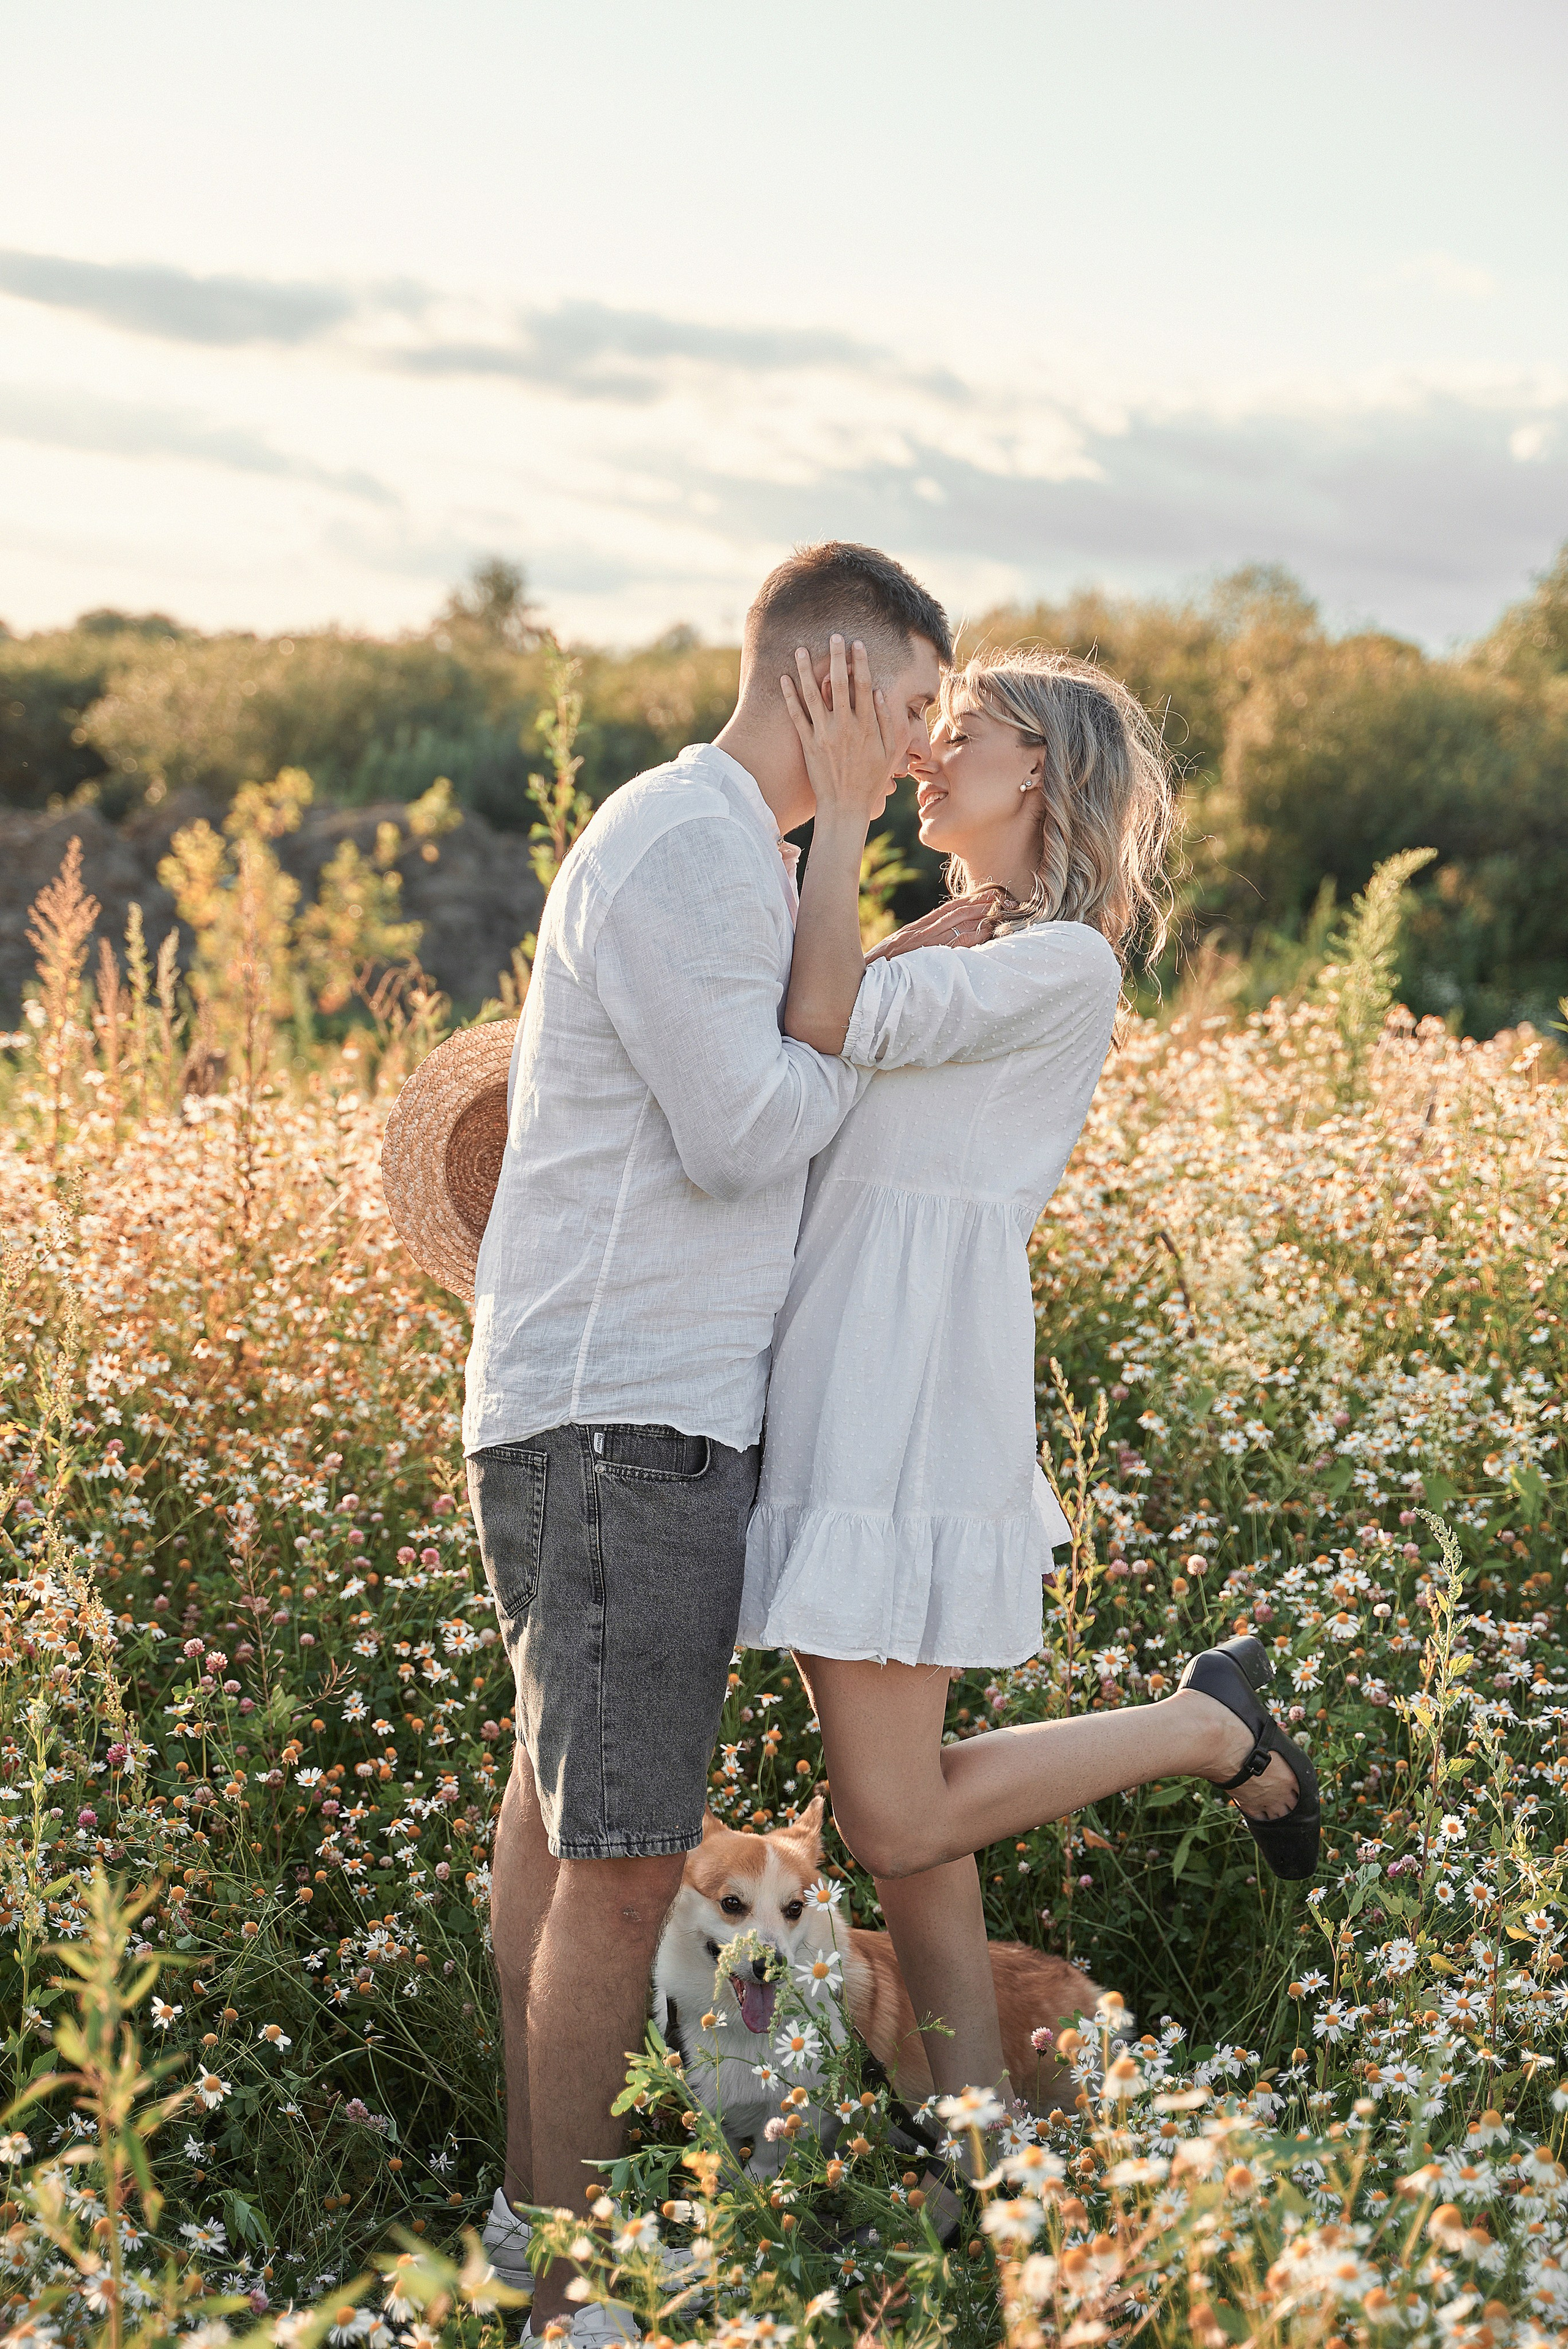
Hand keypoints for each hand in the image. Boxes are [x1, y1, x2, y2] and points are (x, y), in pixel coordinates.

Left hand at [780, 635, 900, 830]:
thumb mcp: (889, 753)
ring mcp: (824, 734)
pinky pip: (797, 715)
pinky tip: (784, 678)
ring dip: (806, 670)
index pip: (863, 686)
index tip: (857, 644)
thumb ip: (887, 723)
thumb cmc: (871, 781)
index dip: (860, 663)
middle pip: (839, 683)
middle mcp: (845, 726)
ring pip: (813, 695)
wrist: (845, 807)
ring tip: (800, 650)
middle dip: (836, 657)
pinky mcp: (808, 744)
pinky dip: (790, 696)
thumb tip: (877, 693)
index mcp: (867, 726)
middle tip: (833, 636)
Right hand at [864, 888, 1003, 962]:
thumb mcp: (897, 955)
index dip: (964, 901)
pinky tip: (985, 931)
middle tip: (999, 896)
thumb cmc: (879, 972)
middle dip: (977, 903)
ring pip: (956, 923)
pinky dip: (971, 936)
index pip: (943, 911)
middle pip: (953, 912)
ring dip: (978, 914)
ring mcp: (923, 944)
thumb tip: (933, 947)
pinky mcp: (927, 957)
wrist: (862, 982)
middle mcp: (919, 933)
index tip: (982, 895)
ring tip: (998, 908)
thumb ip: (915, 948)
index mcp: (913, 931)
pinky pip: (954, 944)